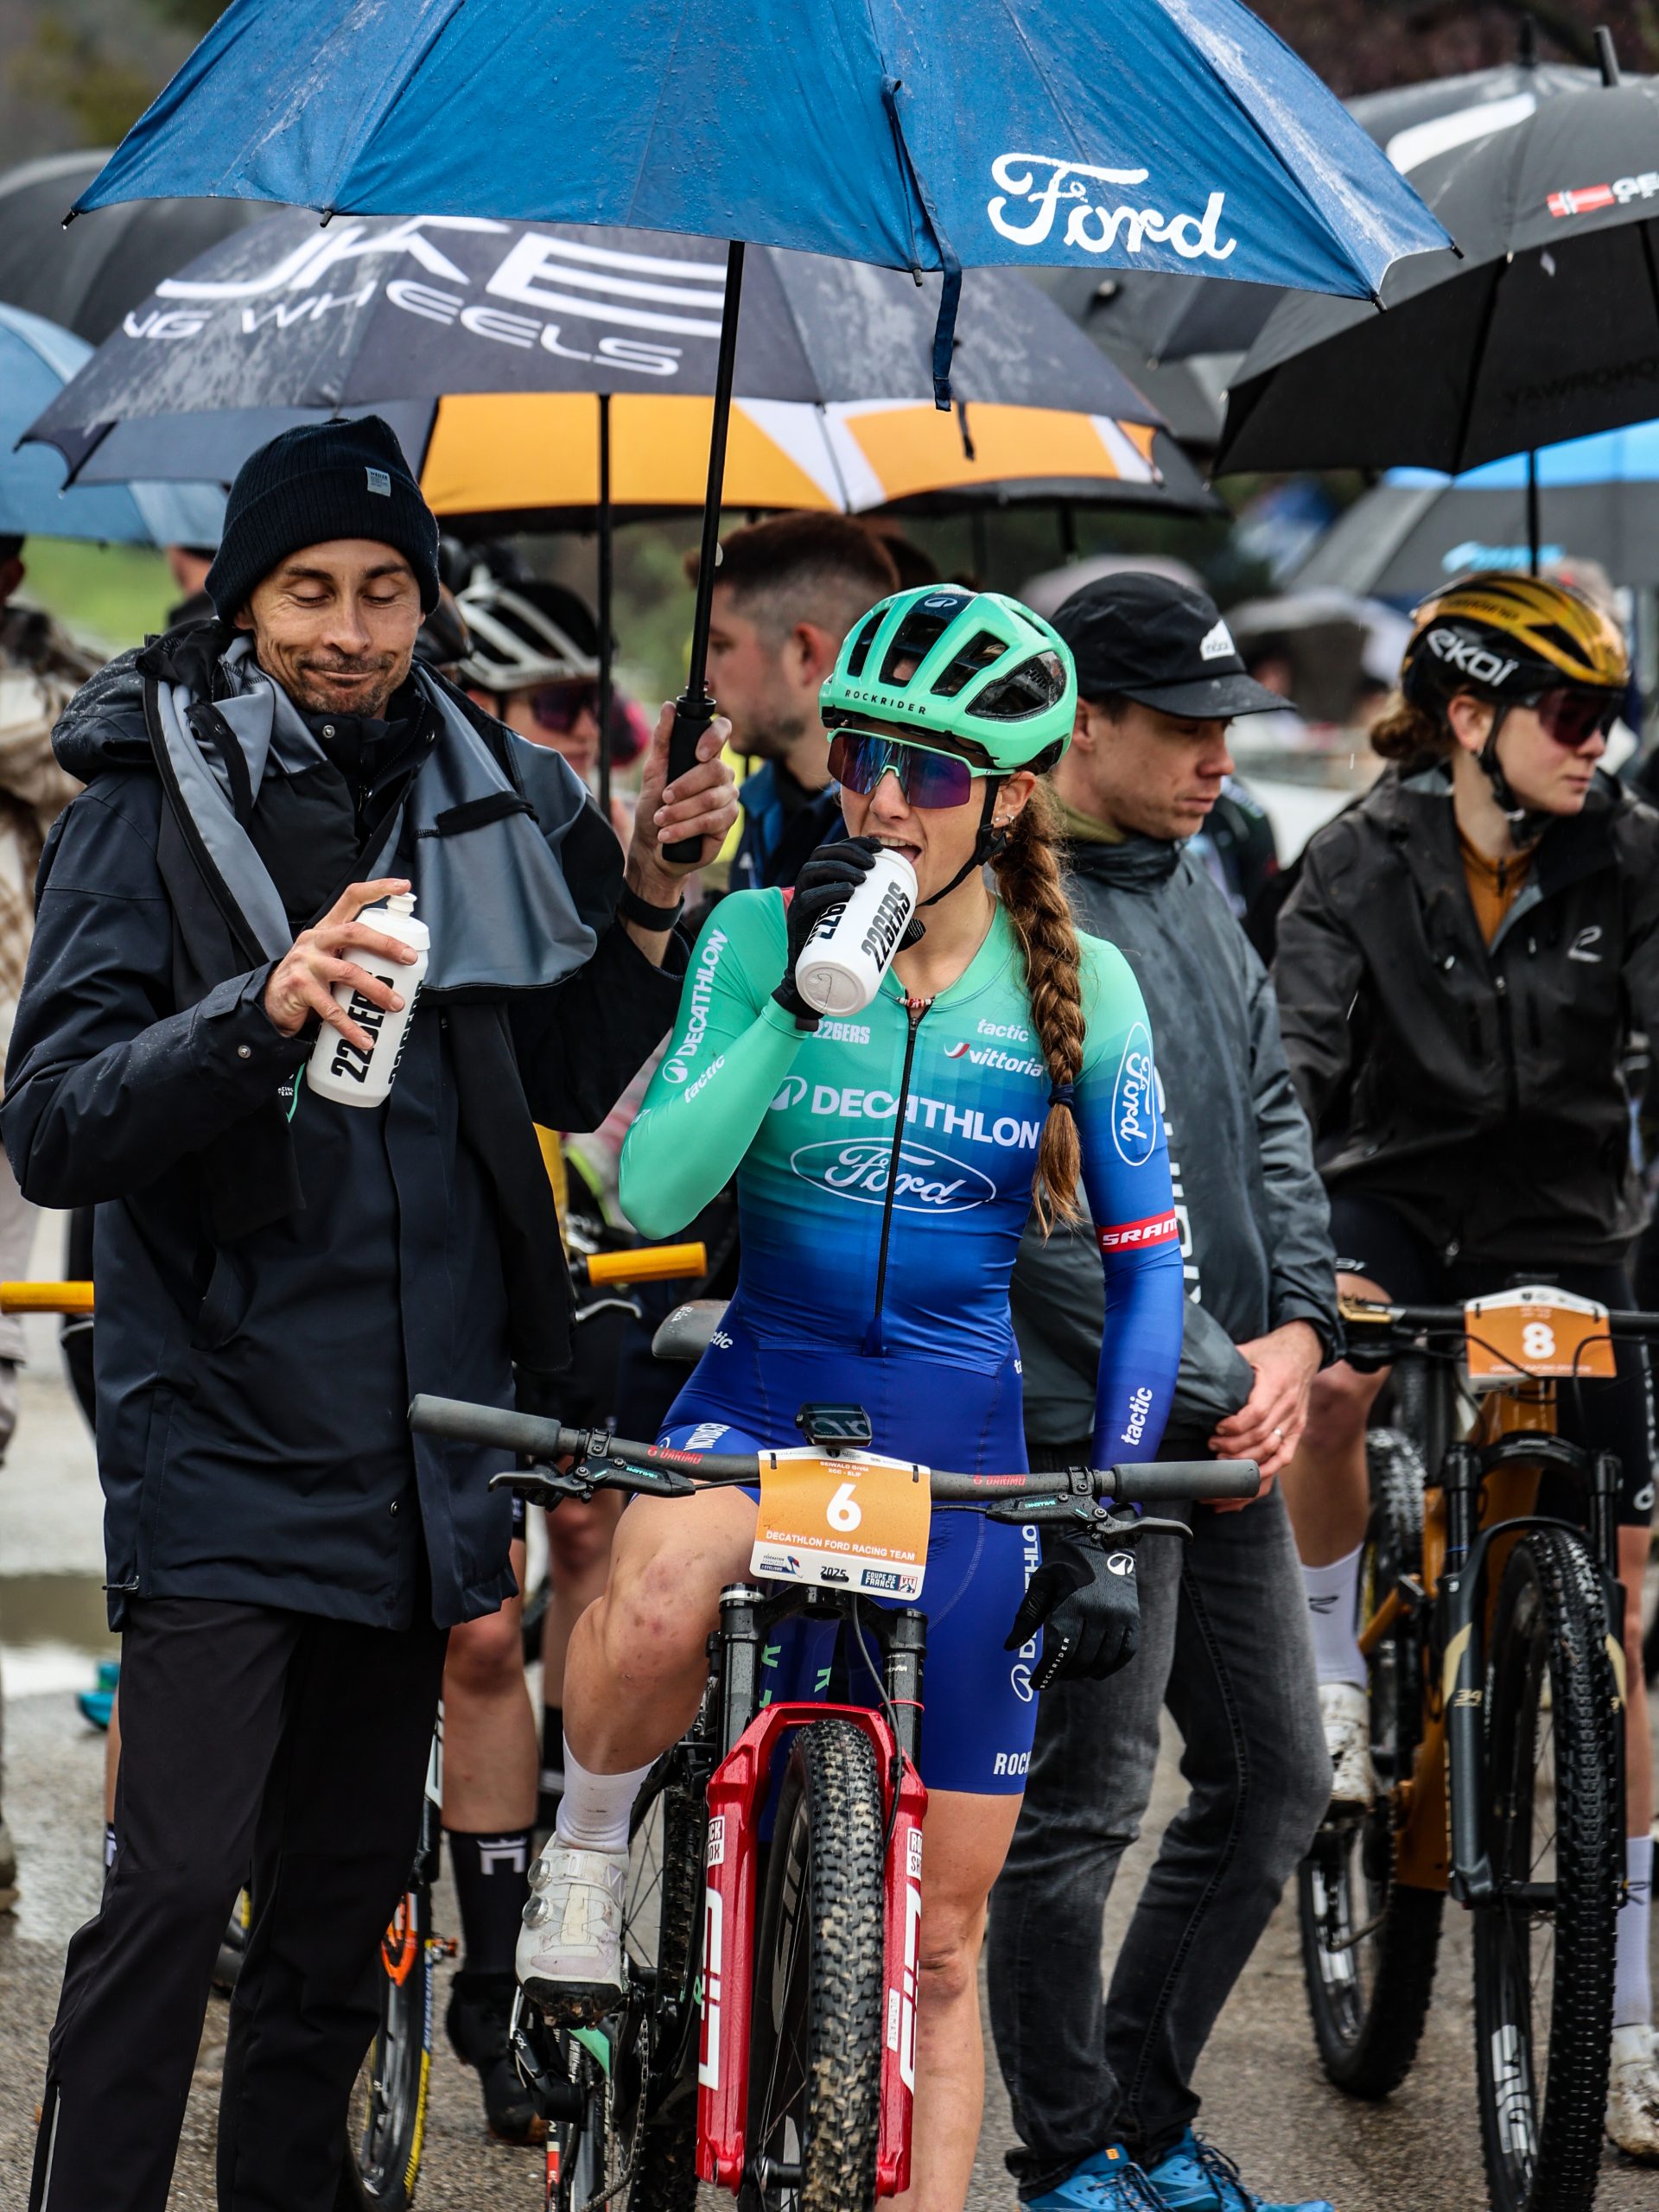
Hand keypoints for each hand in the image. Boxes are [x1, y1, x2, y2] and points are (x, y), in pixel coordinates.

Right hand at [263, 877, 418, 1052]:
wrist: (270, 1002)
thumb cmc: (309, 979)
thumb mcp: (329, 957)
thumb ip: (355, 953)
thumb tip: (402, 962)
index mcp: (326, 929)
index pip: (351, 898)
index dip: (378, 889)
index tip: (403, 886)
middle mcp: (315, 940)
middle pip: (354, 933)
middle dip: (386, 943)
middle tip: (410, 958)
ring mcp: (306, 964)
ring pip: (348, 972)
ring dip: (376, 989)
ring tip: (396, 1005)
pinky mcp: (299, 989)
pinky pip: (331, 1009)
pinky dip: (350, 1026)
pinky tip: (365, 1039)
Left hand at [626, 702, 737, 893]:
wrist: (653, 846)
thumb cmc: (654, 807)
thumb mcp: (652, 771)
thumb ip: (662, 740)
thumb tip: (668, 708)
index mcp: (706, 756)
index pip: (723, 731)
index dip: (715, 737)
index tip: (697, 753)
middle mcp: (721, 775)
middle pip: (715, 770)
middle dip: (685, 786)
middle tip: (664, 797)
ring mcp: (728, 798)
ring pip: (712, 799)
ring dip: (680, 811)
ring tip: (661, 820)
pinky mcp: (727, 823)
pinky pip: (712, 821)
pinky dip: (686, 828)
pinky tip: (669, 835)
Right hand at [773, 836, 881, 1023]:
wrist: (818, 979)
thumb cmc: (843, 952)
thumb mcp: (867, 933)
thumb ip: (889, 930)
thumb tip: (920, 926)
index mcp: (823, 882)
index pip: (835, 851)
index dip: (855, 842)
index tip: (878, 846)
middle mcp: (809, 887)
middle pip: (823, 855)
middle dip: (848, 852)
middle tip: (873, 863)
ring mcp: (800, 901)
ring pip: (812, 871)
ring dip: (838, 867)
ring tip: (863, 877)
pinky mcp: (796, 919)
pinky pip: (808, 899)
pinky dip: (827, 891)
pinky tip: (848, 891)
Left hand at [1004, 1540, 1139, 1688]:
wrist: (1104, 1541)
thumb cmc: (1066, 1563)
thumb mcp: (1041, 1582)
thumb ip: (1026, 1615)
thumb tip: (1010, 1646)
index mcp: (1071, 1602)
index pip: (1058, 1650)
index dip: (1046, 1673)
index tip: (1036, 1683)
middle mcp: (1098, 1612)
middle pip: (1079, 1659)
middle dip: (1062, 1673)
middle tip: (1051, 1674)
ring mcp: (1119, 1617)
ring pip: (1101, 1661)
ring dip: (1083, 1673)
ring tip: (1070, 1671)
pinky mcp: (1133, 1619)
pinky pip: (1125, 1654)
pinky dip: (1109, 1667)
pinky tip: (1095, 1670)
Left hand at [1208, 1319, 1322, 1504]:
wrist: (1304, 1350)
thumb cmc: (1270, 1351)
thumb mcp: (1249, 1350)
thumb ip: (1227, 1362)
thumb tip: (1193, 1368)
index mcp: (1276, 1384)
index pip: (1257, 1414)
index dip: (1235, 1427)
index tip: (1215, 1430)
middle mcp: (1289, 1407)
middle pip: (1261, 1438)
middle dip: (1233, 1450)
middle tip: (1211, 1449)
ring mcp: (1295, 1422)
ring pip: (1271, 1454)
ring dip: (1245, 1466)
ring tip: (1220, 1467)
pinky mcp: (1297, 1432)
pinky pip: (1283, 1460)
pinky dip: (1263, 1477)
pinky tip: (1243, 1488)